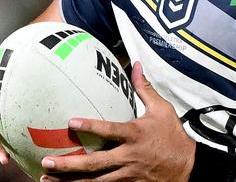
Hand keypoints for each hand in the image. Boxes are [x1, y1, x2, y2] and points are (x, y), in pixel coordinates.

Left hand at [39, 62, 195, 181]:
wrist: (188, 166)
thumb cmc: (173, 135)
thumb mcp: (162, 109)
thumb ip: (144, 88)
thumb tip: (135, 65)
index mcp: (135, 134)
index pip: (110, 130)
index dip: (91, 126)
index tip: (70, 122)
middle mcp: (128, 156)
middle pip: (94, 164)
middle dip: (69, 165)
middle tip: (47, 162)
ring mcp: (127, 174)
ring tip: (47, 180)